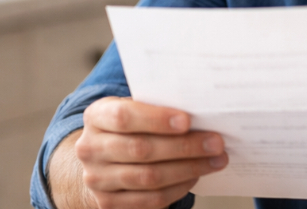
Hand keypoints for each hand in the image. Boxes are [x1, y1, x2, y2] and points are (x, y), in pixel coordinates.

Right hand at [69, 97, 227, 208]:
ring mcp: (96, 179)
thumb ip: (158, 107)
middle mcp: (90, 148)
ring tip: (215, 160)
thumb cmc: (130, 129)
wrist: (101, 162)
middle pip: (141, 149)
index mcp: (96, 116)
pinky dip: (178, 188)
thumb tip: (201, 111)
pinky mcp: (108, 203)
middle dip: (185, 146)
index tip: (187, 121)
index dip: (156, 119)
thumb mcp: (134, 110)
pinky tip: (195, 176)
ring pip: (149, 177)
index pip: (124, 116)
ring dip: (188, 169)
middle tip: (216, 142)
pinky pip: (150, 199)